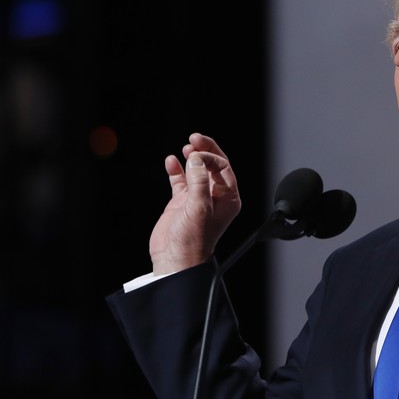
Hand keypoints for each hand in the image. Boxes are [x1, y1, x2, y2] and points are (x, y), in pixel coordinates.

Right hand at [148, 133, 240, 274]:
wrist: (175, 260)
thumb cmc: (193, 240)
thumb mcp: (199, 208)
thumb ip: (199, 181)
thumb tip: (196, 158)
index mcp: (228, 198)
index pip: (223, 168)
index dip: (210, 157)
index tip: (195, 154)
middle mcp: (215, 196)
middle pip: (212, 165)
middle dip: (204, 150)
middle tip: (194, 138)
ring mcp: (197, 198)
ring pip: (197, 170)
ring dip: (192, 157)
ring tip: (185, 148)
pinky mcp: (181, 202)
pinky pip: (180, 180)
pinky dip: (176, 169)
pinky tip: (170, 161)